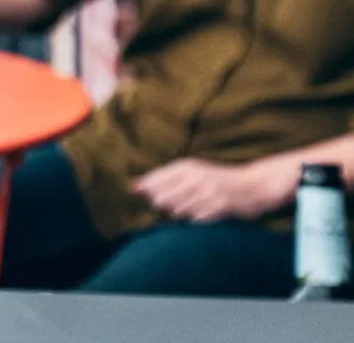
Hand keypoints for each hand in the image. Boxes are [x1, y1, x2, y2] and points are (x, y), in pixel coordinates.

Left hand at [132, 158, 296, 222]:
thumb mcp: (193, 171)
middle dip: (160, 206)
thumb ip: (164, 178)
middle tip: (172, 205)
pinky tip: (201, 216)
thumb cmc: (218, 179)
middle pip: (160, 198)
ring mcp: (206, 192)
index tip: (133, 195)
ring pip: (176, 211)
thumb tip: (133, 187)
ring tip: (192, 209)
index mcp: (185, 166)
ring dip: (178, 215)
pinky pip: (194, 220)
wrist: (255, 185)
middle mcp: (193, 177)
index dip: (142, 190)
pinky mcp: (218, 207)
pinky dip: (193, 222)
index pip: (153, 180)